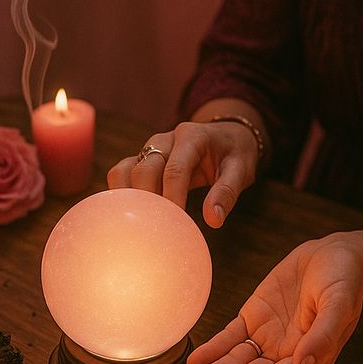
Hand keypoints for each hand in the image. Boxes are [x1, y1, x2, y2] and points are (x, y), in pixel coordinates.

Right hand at [107, 119, 259, 227]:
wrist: (227, 135)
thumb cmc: (234, 154)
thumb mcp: (241, 170)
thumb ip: (227, 193)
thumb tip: (213, 219)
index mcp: (191, 137)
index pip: (174, 170)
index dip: (172, 198)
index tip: (175, 223)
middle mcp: (165, 139)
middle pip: (144, 169)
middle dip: (149, 200)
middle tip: (159, 227)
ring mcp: (150, 149)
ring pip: (125, 170)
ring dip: (129, 197)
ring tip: (142, 222)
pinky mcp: (142, 159)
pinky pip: (121, 173)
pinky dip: (122, 194)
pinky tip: (133, 214)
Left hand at [181, 235, 362, 363]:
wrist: (336, 254)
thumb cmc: (345, 282)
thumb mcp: (339, 306)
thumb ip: (322, 336)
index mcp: (310, 358)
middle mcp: (286, 354)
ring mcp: (268, 337)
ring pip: (235, 362)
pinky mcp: (255, 318)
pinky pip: (229, 338)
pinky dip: (212, 350)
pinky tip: (194, 362)